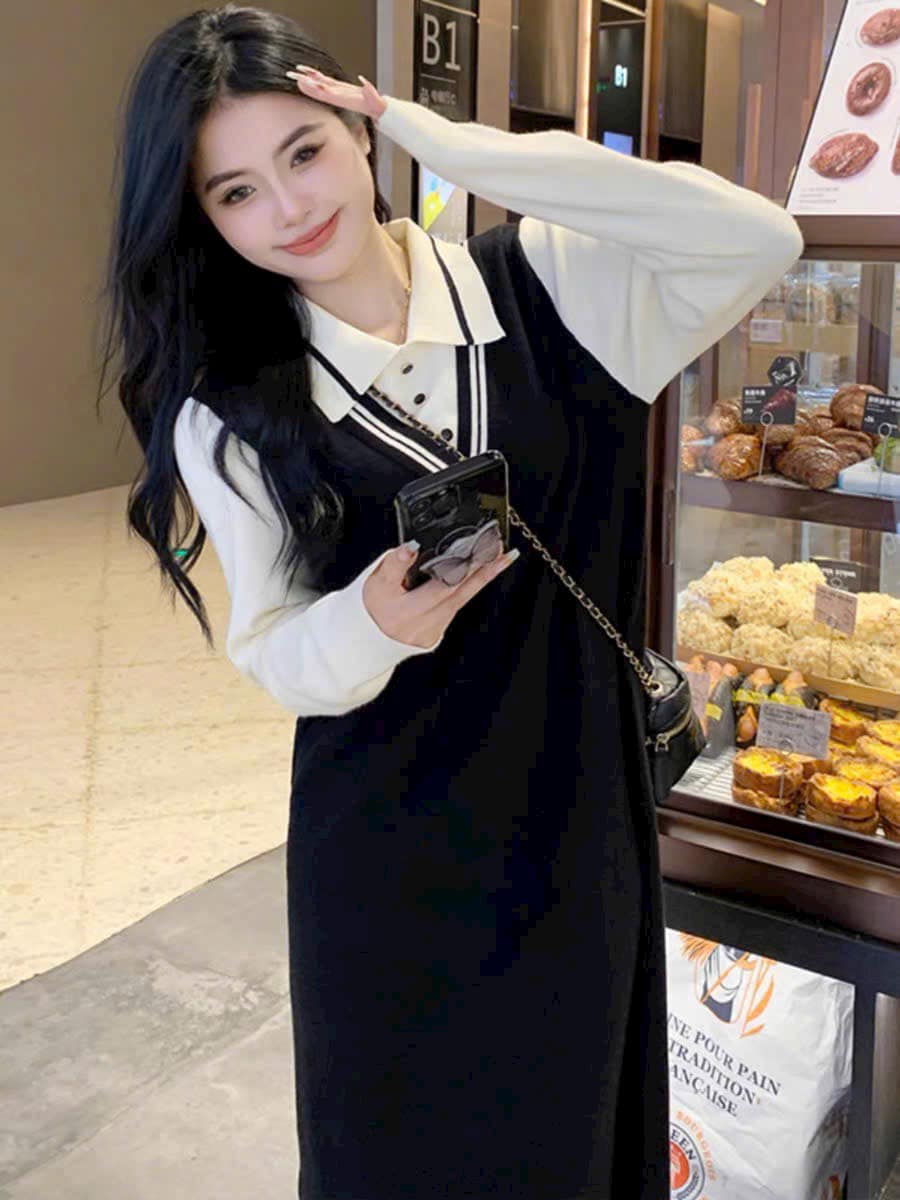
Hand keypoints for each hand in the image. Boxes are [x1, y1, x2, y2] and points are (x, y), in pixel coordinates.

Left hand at [285, 65, 386, 120]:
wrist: (373, 109)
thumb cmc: (374, 104)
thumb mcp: (374, 98)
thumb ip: (370, 90)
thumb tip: (363, 79)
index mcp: (342, 99)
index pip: (325, 94)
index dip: (314, 88)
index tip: (304, 83)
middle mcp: (335, 96)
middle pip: (316, 89)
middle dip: (304, 83)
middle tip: (290, 76)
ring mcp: (334, 91)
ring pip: (317, 84)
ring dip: (305, 79)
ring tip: (294, 72)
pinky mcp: (336, 87)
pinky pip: (322, 81)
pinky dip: (314, 76)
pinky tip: (306, 71)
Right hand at [363, 542, 519, 648]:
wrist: (365, 639)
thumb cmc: (368, 608)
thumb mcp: (375, 582)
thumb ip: (394, 563)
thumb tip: (412, 547)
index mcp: (405, 613)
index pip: (440, 587)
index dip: (459, 568)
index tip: (476, 551)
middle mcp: (422, 625)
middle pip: (460, 593)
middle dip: (483, 570)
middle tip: (502, 552)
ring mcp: (432, 631)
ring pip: (461, 600)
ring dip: (481, 578)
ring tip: (500, 558)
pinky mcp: (436, 634)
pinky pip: (455, 607)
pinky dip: (466, 589)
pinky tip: (477, 574)